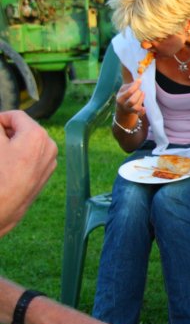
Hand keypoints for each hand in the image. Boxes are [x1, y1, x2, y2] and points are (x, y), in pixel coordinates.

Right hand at [0, 111, 56, 236]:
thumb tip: (0, 123)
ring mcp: (50, 160)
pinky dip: (22, 155)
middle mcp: (49, 145)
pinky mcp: (47, 172)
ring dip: (14, 143)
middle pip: (25, 128)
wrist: (2, 207)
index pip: (16, 116)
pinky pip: (34, 156)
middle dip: (7, 132)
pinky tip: (8, 165)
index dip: (0, 119)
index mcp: (37, 134)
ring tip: (3, 154)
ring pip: (30, 142)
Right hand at [115, 78, 144, 116]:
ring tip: (143, 94)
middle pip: (132, 101)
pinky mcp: (135, 114)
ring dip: (141, 100)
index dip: (136, 85)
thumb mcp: (124, 89)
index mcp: (120, 98)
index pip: (129, 91)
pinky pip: (140, 114)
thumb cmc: (125, 95)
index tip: (140, 80)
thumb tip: (139, 78)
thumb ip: (131, 85)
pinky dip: (143, 111)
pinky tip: (144, 107)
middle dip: (138, 94)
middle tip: (140, 90)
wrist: (122, 108)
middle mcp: (123, 105)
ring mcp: (129, 110)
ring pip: (136, 107)